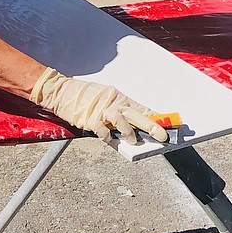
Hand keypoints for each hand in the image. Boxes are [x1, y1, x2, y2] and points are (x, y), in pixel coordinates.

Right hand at [30, 66, 168, 144]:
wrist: (61, 91)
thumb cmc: (85, 95)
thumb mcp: (107, 97)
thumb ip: (121, 109)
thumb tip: (138, 121)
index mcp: (119, 98)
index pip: (142, 108)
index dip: (157, 117)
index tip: (170, 123)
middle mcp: (113, 103)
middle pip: (137, 114)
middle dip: (152, 126)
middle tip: (163, 136)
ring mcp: (101, 111)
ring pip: (121, 120)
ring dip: (129, 132)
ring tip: (134, 141)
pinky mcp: (89, 119)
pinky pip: (101, 129)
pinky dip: (107, 136)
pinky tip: (111, 140)